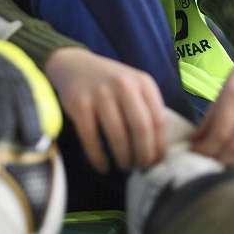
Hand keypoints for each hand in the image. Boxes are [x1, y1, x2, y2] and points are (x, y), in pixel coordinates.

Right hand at [44, 47, 166, 172]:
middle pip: (141, 128)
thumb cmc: (110, 83)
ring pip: (118, 136)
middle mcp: (123, 85)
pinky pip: (92, 138)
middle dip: (144, 155)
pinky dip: (98, 158)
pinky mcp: (79, 104)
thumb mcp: (134, 85)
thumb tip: (159, 149)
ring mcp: (100, 93)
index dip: (159, 146)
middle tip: (141, 168)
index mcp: (143, 82)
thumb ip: (147, 108)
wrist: (74, 65)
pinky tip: (103, 166)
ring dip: (123, 158)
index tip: (157, 162)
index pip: (159, 120)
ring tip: (124, 166)